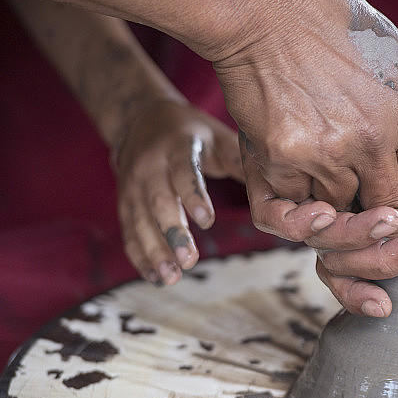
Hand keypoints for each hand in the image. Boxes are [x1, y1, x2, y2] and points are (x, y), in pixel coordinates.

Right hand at [115, 100, 243, 284]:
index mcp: (178, 147)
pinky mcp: (124, 202)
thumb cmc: (192, 133)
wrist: (142, 120)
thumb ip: (239, 161)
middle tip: (189, 261)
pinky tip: (155, 277)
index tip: (207, 221)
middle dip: (173, 233)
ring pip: (140, 221)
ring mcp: (133, 185)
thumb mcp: (216, 137)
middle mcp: (150, 166)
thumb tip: (273, 184)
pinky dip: (139, 256)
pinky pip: (129, 231)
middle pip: (158, 201)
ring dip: (155, 251)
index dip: (194, 196)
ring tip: (172, 277)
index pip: (184, 172)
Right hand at [207, 0, 397, 315]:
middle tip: (394, 253)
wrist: (262, 6)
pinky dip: (301, 217)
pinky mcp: (279, 157)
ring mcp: (323, 151)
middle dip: (392, 242)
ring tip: (342, 227)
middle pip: (388, 215)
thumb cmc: (331, 22)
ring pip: (340, 216)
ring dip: (342, 226)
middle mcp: (370, 140)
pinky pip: (295, 208)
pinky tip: (309, 213)